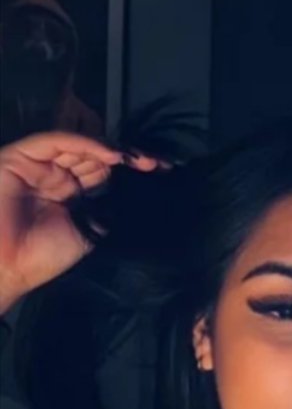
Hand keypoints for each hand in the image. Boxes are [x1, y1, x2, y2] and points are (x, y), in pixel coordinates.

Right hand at [0, 132, 158, 312]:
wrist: (7, 267)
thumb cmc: (42, 257)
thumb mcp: (88, 233)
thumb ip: (105, 212)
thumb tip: (133, 200)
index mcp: (70, 194)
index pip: (102, 172)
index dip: (128, 170)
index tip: (159, 171)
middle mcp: (55, 175)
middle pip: (94, 155)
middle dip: (125, 157)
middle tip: (154, 163)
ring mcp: (37, 165)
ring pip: (77, 145)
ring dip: (108, 149)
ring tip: (134, 159)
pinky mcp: (20, 157)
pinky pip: (55, 141)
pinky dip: (84, 143)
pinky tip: (109, 154)